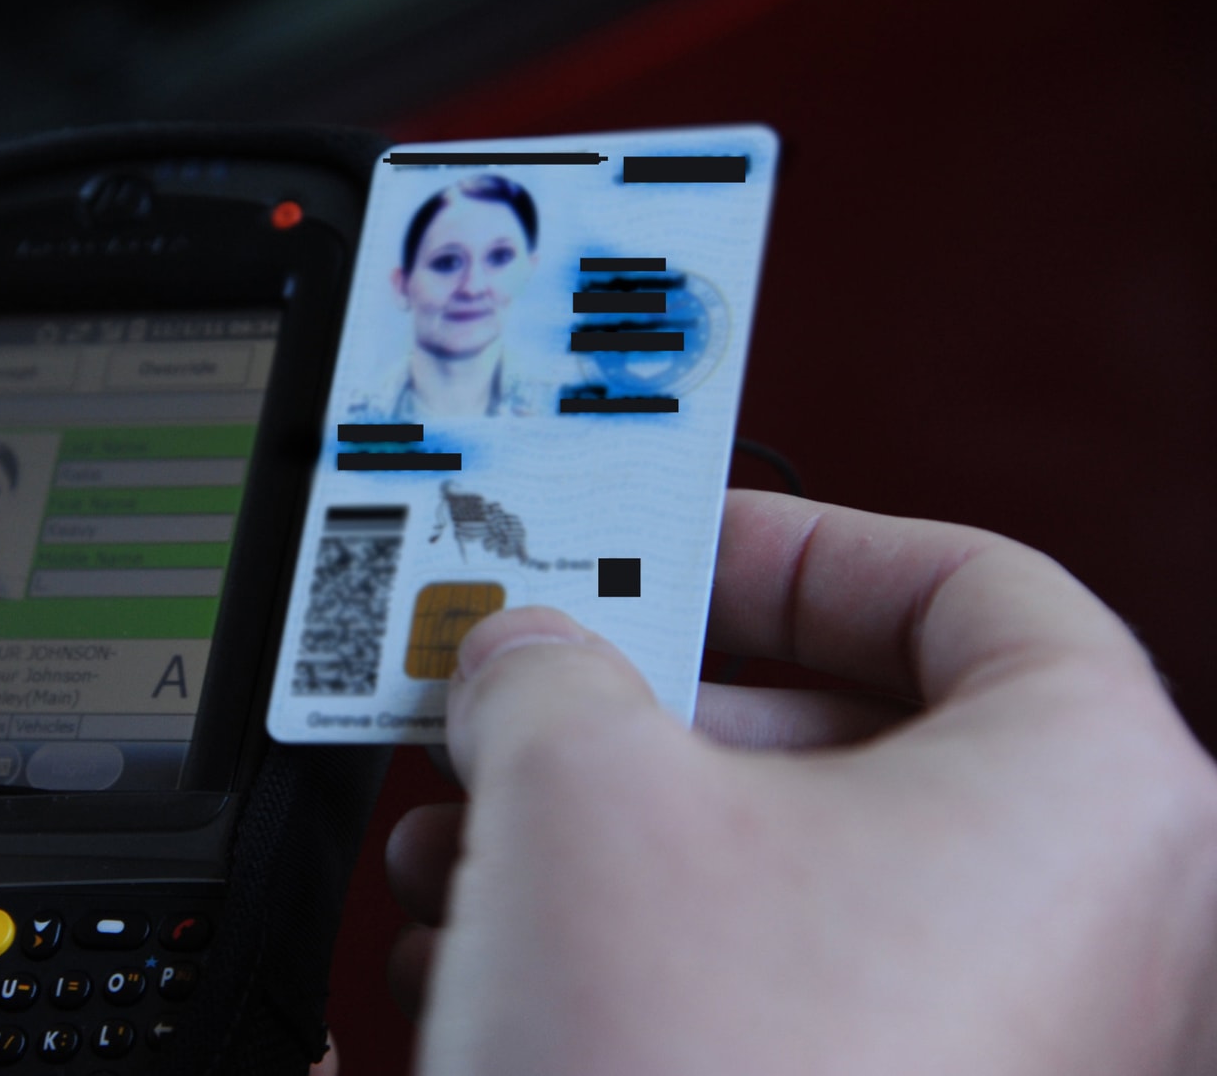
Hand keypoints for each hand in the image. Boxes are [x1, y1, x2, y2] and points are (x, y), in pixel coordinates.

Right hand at [387, 490, 1216, 1074]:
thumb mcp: (581, 789)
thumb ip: (550, 669)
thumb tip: (523, 661)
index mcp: (1087, 795)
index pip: (967, 582)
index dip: (793, 545)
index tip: (675, 551)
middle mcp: (1090, 929)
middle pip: (860, 732)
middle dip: (655, 715)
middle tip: (543, 700)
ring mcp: (1013, 1047)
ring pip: (800, 873)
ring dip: (620, 838)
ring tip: (480, 838)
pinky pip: (787, 988)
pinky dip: (650, 950)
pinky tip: (505, 956)